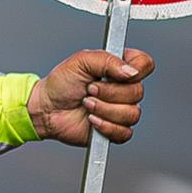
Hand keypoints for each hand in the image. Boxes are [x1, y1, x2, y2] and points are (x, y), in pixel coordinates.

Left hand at [26, 48, 154, 145]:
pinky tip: (92, 119)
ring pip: (132, 113)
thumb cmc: (62, 83)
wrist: (47, 109)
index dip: (137, 69)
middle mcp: (123, 87)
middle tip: (90, 89)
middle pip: (138, 91)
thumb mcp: (81, 61)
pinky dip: (105, 126)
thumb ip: (107, 60)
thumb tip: (130, 70)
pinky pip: (124, 132)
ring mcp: (121, 109)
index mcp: (118, 67)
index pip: (144, 64)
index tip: (116, 73)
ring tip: (87, 104)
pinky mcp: (116, 129)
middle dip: (109, 92)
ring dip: (105, 109)